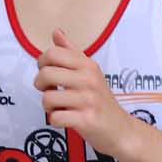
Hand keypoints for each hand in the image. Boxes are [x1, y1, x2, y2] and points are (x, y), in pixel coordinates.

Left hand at [35, 30, 132, 160]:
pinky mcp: (86, 120)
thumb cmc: (101, 101)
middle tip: (49, 90)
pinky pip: (55, 117)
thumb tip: (56, 32)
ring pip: (47, 98)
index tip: (48, 72)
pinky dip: (55, 120)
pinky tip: (64, 119)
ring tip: (58, 107)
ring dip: (47, 106)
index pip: (53, 53)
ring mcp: (88, 100)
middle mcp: (89, 80)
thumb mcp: (90, 72)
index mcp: (88, 65)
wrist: (121, 129)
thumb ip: (71, 52)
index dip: (42, 63)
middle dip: (40, 85)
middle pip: (46, 74)